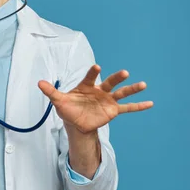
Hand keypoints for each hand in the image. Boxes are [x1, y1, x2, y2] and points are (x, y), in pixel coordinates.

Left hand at [38, 65, 153, 133]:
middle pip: (110, 82)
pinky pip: (127, 108)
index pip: (90, 77)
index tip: (97, 67)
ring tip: (143, 84)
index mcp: (87, 86)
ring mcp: (108, 100)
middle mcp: (100, 91)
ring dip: (132, 89)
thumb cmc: (68, 108)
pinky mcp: (113, 110)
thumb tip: (38, 83)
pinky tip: (150, 103)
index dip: (93, 73)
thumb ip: (51, 91)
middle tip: (125, 73)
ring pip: (121, 93)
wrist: (76, 122)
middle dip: (116, 78)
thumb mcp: (58, 101)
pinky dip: (138, 106)